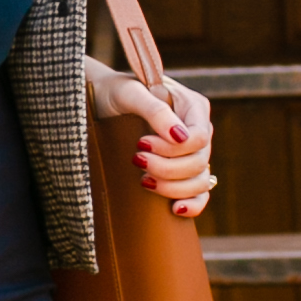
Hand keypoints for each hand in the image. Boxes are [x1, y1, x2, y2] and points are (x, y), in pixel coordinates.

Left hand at [86, 56, 216, 218]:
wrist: (100, 102)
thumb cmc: (114, 92)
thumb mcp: (130, 94)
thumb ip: (155, 111)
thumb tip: (180, 137)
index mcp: (193, 106)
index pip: (199, 138)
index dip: (173, 149)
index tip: (141, 143)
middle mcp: (197, 130)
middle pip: (199, 162)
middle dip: (167, 168)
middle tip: (136, 160)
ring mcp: (192, 152)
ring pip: (200, 181)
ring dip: (173, 187)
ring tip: (143, 180)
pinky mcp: (183, 171)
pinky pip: (200, 193)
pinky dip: (192, 204)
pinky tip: (175, 208)